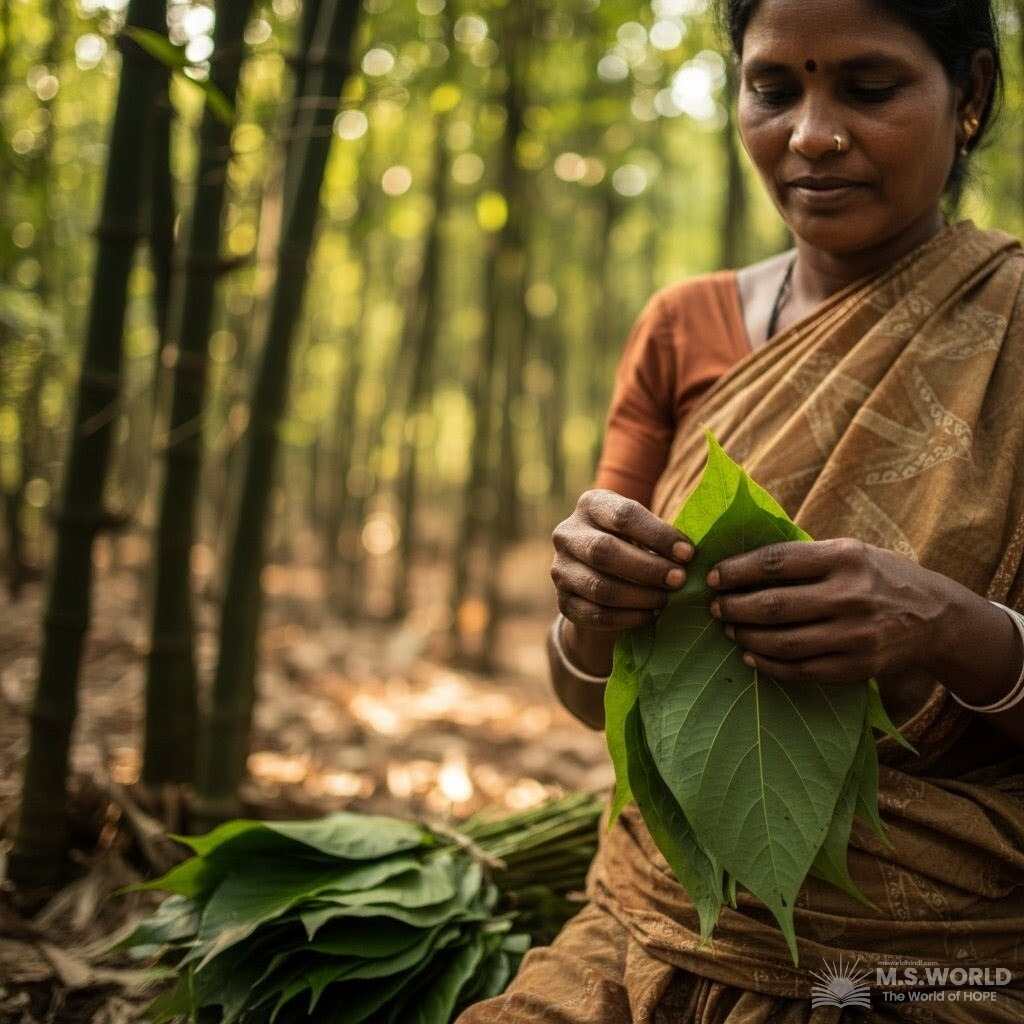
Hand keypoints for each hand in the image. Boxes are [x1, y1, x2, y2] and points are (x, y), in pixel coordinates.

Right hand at [550, 490, 693, 632]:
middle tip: (679, 580)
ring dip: (639, 597)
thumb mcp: (641, 528)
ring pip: (599, 587)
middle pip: (604, 551)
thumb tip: (688, 557)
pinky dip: (626, 618)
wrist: (597, 572)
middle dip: (648, 568)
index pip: (624, 515)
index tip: (688, 554)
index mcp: (591, 505)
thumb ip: (660, 537)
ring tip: (665, 600)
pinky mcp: (563, 601)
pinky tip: (649, 616)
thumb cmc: (631, 542)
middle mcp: (567, 534)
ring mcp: (560, 569)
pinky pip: (594, 614)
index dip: (658, 535)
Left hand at [705, 537, 953, 683]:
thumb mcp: (850, 552)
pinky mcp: (858, 667)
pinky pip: (801, 671)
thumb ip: (804, 557)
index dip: (736, 571)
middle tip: (714, 608)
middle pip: (773, 605)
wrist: (936, 617)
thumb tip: (739, 562)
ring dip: (746, 638)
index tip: (712, 577)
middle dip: (733, 608)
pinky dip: (768, 665)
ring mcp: (855, 635)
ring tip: (729, 631)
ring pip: (783, 642)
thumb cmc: (878, 576)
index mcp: (844, 557)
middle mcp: (851, 595)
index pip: (775, 562)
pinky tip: (750, 656)